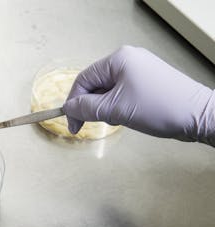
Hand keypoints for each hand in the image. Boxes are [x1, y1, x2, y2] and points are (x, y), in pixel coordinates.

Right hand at [63, 46, 214, 144]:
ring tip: (117, 120)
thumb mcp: (115, 109)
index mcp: (118, 59)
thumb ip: (86, 108)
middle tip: (88, 126)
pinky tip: (126, 117)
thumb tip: (68, 109)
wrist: (198, 116)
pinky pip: (122, 93)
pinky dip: (117, 106)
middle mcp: (128, 60)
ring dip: (105, 108)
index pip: (84, 79)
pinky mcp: (148, 82)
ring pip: (108, 90)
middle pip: (95, 84)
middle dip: (91, 106)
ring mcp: (140, 70)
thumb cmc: (158, 108)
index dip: (74, 102)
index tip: (72, 124)